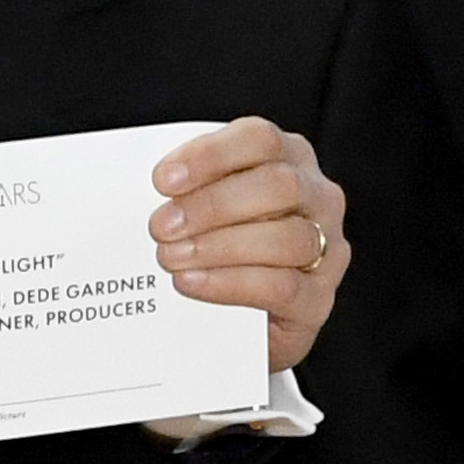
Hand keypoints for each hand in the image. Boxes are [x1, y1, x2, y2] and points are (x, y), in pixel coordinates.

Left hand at [148, 118, 347, 374]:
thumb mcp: (202, 211)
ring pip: (286, 238)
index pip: (260, 139)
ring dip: (220, 246)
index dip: (210, 155)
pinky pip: (281, 287)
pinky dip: (230, 283)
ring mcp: (327, 249)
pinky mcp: (316, 299)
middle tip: (159, 227)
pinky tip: (190, 283)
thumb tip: (136, 192)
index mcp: (288, 160)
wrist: (234, 324)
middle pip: (278, 185)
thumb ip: (185, 194)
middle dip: (212, 205)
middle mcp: (317, 198)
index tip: (162, 180)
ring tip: (170, 258)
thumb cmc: (215, 251)